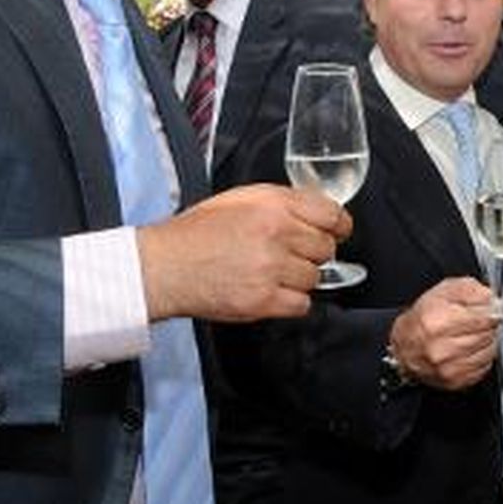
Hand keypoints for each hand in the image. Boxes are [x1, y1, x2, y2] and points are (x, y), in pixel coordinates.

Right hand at [138, 184, 350, 321]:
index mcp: (273, 204)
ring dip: (299, 278)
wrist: (164, 266)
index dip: (338, 226)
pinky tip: (271, 291)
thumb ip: (282, 203)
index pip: (332, 214)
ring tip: (271, 273)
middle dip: (312, 253)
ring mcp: (271, 268)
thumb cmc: (195, 233)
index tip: (337, 232)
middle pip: (326, 248)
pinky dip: (291, 302)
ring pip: (315, 277)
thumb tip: (315, 213)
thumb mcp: (241, 199)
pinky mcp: (263, 299)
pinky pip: (302, 304)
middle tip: (290, 254)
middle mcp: (276, 233)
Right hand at [388, 278, 499, 390]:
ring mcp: (447, 368)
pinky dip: (481, 357)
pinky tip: (469, 350)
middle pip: (487, 335)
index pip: (484, 318)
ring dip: (486, 341)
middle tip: (477, 322)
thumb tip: (492, 299)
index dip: (492, 312)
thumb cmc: (424, 317)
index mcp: (437, 322)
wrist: (405, 346)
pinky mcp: (454, 382)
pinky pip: (484, 367)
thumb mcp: (444, 291)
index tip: (491, 310)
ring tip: (471, 335)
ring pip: (488, 352)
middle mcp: (441, 349)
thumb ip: (471, 291)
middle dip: (487, 326)